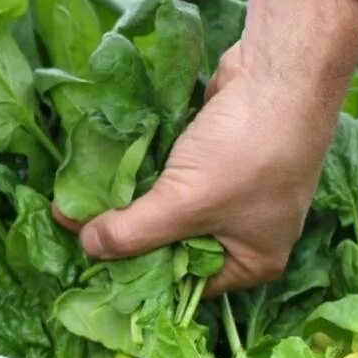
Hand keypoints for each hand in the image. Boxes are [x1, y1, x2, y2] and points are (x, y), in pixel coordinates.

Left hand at [57, 0, 357, 295]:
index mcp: (251, 262)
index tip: (90, 268)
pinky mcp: (217, 160)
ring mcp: (233, 195)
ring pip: (167, 212)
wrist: (282, 72)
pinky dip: (142, 178)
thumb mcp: (184, 203)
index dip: (136, 278)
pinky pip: (171, 181)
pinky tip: (102, 177)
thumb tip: (87, 246)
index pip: (182, 286)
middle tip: (76, 233)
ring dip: (128, 206)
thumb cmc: (247, 150)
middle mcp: (244, 234)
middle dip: (127, 238)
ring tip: (76, 207)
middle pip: (171, 248)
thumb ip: (133, 232)